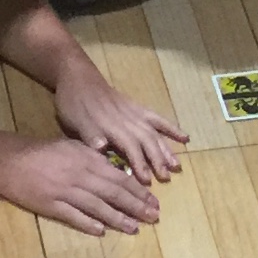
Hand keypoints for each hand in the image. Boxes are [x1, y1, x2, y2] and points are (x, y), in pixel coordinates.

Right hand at [0, 136, 161, 234]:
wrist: (12, 161)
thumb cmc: (44, 152)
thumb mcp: (73, 147)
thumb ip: (95, 158)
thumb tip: (117, 171)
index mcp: (88, 160)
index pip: (120, 177)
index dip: (139, 191)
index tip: (154, 202)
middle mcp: (80, 176)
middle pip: (114, 193)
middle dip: (136, 206)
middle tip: (153, 217)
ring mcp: (65, 191)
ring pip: (97, 207)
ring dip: (118, 218)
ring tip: (134, 228)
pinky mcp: (51, 205)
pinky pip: (73, 216)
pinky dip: (88, 224)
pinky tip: (102, 232)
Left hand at [55, 73, 188, 183]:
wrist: (77, 76)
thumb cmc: (73, 102)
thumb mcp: (74, 119)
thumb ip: (89, 134)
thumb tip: (102, 148)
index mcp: (111, 125)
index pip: (129, 146)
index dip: (139, 163)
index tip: (146, 180)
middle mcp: (127, 119)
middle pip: (146, 140)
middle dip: (157, 160)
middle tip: (166, 178)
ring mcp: (134, 113)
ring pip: (154, 132)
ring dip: (166, 148)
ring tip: (176, 166)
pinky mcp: (137, 108)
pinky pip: (157, 119)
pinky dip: (171, 128)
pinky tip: (185, 137)